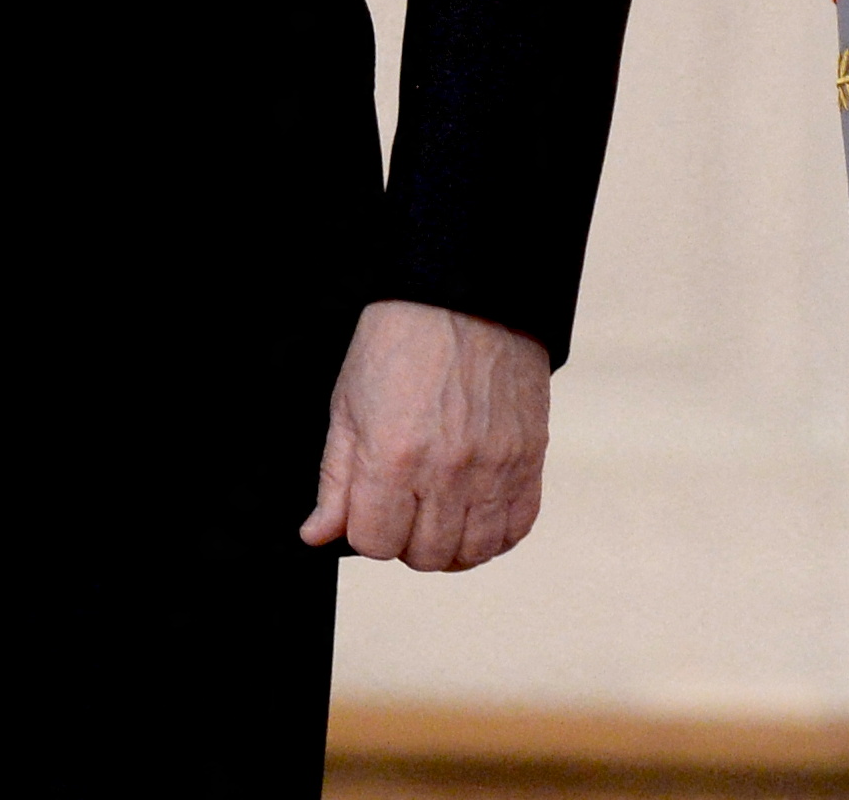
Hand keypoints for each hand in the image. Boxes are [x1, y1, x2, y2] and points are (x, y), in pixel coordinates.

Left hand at [300, 301, 551, 569]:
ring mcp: (494, 466)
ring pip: (473, 551)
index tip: (371, 507)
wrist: (466, 294)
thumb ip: (335, 478)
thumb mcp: (348, 405)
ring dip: (451, 546)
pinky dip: (496, 533)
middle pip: (425, 555)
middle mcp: (446, 471)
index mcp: (391, 457)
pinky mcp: (530, 456)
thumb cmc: (400, 340)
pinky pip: (517, 526)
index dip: (367, 531)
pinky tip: (477, 512)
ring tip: (441, 516)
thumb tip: (318, 534)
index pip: (374, 544)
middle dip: (406, 541)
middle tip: (405, 508)